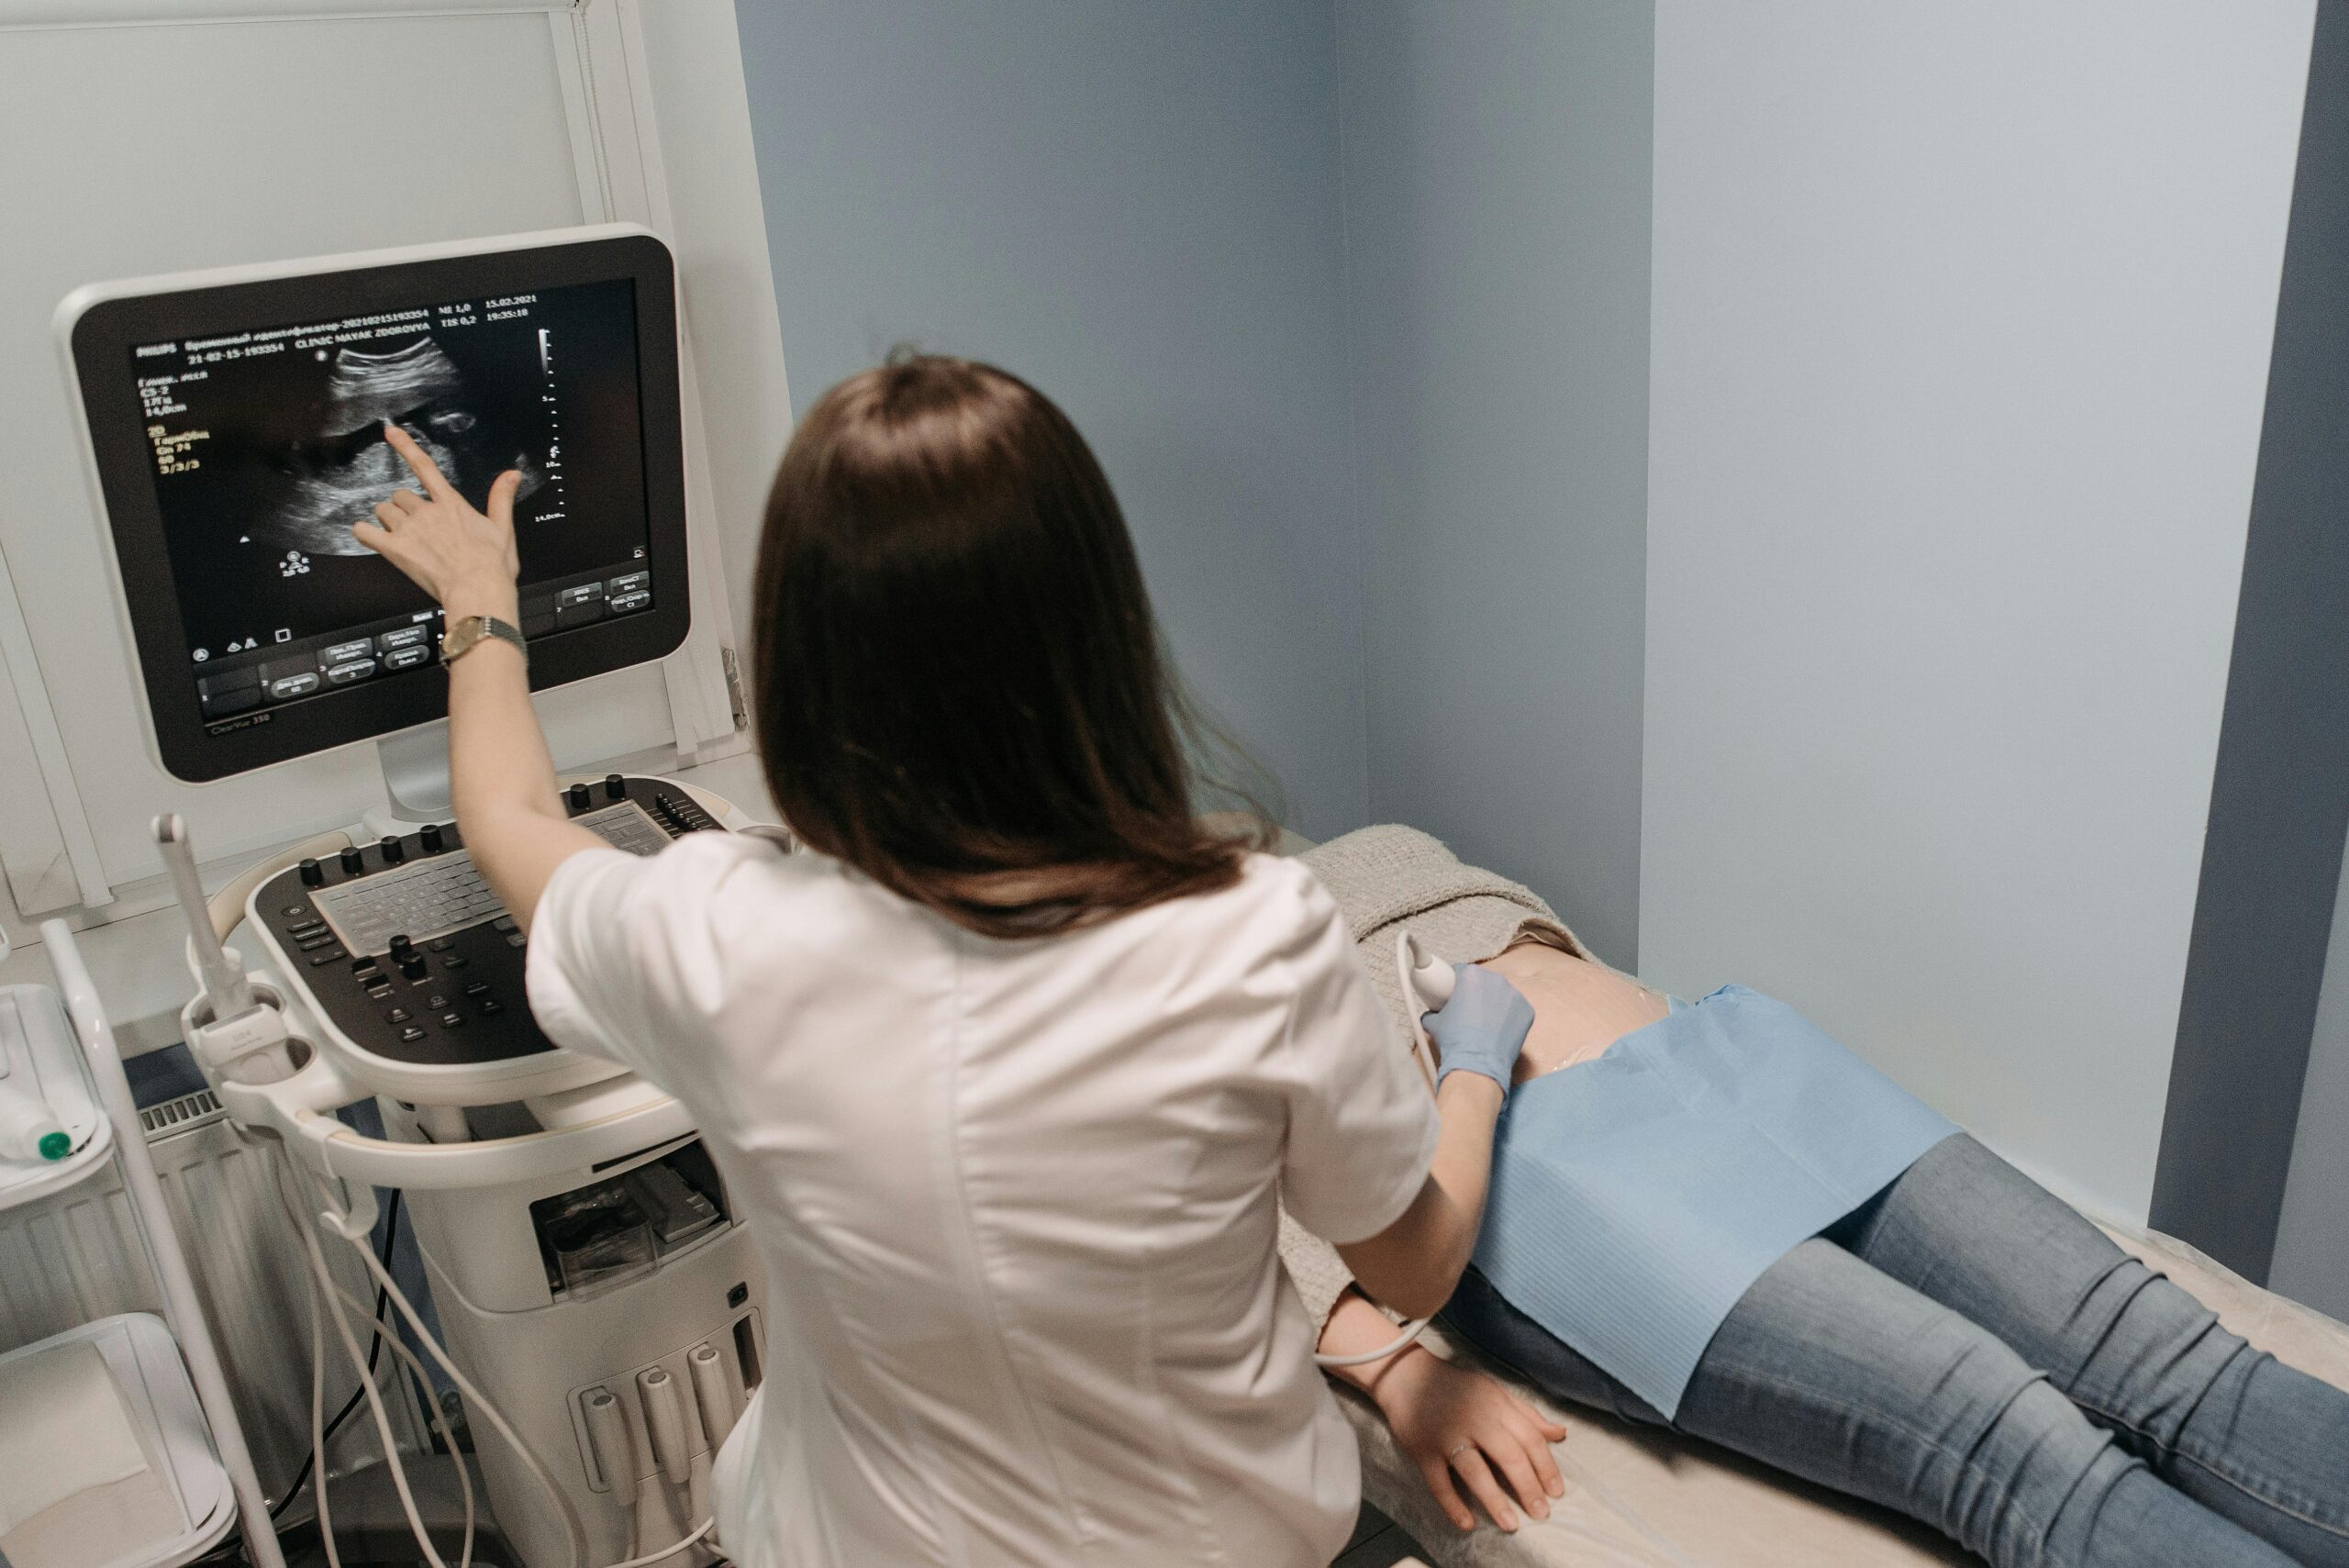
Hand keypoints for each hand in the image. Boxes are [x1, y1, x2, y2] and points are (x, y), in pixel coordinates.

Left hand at [352, 423, 521, 620]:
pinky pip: (365, 533)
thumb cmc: (492, 565)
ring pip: (383, 511)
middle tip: (417, 525)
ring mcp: (409, 529)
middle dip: (405, 508)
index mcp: (451, 504)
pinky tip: (370, 536)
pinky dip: (364, 533)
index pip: (424, 467)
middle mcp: (426, 511)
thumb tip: (511, 475)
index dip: (405, 446)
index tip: (391, 432)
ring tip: (400, 534)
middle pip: (400, 496)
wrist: (478, 590)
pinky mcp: (394, 549)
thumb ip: (502, 498)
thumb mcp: (503, 528)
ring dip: (388, 519)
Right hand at [1372, 1345, 1566, 1532]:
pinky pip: (1439, 1482)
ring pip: (1475, 1471)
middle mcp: (1475, 1419)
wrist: (1406, 1376)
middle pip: (1509, 1456)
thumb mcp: (1495, 1392)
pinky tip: (1468, 1523)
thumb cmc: (1457, 1387)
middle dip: (1528, 1488)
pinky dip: (1452, 1505)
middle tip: (1541, 1514)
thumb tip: (1560, 1434)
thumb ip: (1527, 1415)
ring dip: (1495, 1501)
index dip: (1546, 1467)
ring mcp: (1447, 1435)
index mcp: (1496, 1405)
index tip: (1556, 1492)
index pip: (1530, 1438)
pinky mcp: (1423, 1450)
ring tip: (1510, 1525)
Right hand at [1426, 964, 1535, 1095]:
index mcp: (1472, 975)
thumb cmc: (1455, 1040)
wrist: (1477, 1064)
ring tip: (1485, 1024)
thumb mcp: (1433, 1022)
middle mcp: (1496, 979)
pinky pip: (1515, 1010)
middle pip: (1484, 981)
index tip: (1454, 995)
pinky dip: (1509, 1018)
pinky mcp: (1527, 1011)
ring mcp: (1515, 995)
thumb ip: (1433, 1011)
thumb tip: (1432, 1014)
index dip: (1455, 983)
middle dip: (1476, 993)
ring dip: (1494, 1004)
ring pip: (1501, 994)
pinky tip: (1499, 1031)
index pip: (1461, 971)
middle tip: (1468, 1012)